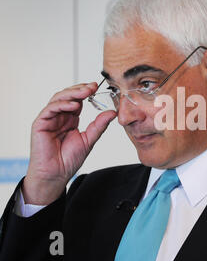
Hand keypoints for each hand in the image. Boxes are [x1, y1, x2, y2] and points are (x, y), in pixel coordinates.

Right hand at [23, 82, 116, 204]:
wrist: (56, 174)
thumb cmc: (69, 160)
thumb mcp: (89, 139)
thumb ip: (99, 125)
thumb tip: (112, 112)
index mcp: (70, 119)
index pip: (78, 100)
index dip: (86, 92)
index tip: (98, 86)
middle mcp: (59, 116)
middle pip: (68, 96)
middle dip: (80, 89)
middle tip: (93, 86)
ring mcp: (49, 119)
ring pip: (58, 99)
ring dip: (72, 93)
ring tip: (86, 92)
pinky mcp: (40, 124)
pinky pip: (50, 109)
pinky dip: (62, 105)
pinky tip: (74, 105)